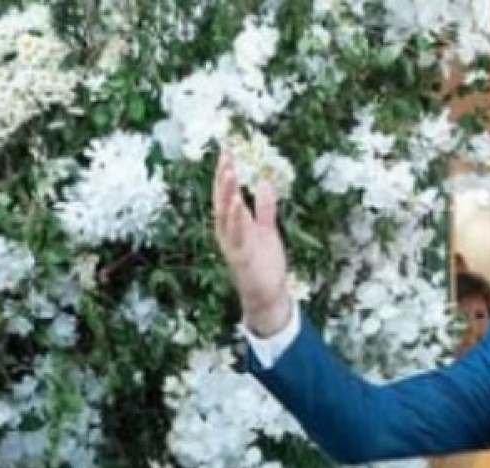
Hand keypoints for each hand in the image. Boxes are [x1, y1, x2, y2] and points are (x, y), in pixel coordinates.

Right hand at [212, 148, 292, 336]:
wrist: (267, 294)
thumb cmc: (264, 263)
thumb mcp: (266, 229)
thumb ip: (265, 207)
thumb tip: (264, 182)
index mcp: (233, 224)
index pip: (226, 193)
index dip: (225, 173)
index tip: (227, 151)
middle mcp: (227, 231)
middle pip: (222, 200)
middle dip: (223, 178)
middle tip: (225, 156)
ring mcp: (232, 243)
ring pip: (225, 215)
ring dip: (227, 193)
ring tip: (230, 172)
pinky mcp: (240, 256)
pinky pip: (236, 234)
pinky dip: (235, 217)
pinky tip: (238, 201)